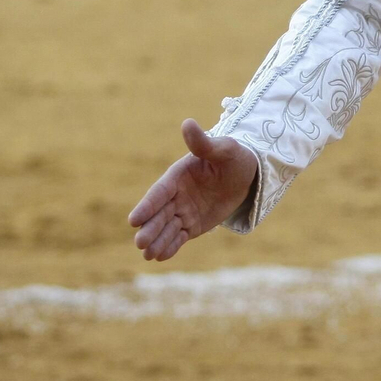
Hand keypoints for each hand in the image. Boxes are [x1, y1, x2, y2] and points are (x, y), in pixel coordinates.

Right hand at [127, 119, 258, 260]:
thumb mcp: (223, 149)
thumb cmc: (233, 157)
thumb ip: (203, 143)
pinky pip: (179, 237)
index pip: (159, 192)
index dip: (147, 206)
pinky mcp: (192, 225)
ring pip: (167, 228)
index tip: (133, 220)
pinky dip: (171, 246)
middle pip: (159, 214)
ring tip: (148, 256)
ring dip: (157, 241)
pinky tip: (161, 257)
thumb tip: (188, 123)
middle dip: (149, 229)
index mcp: (178, 176)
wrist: (246, 174)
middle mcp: (176, 195)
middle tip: (139, 244)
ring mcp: (183, 211)